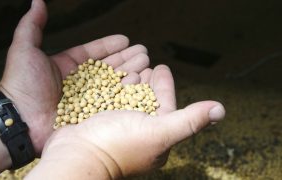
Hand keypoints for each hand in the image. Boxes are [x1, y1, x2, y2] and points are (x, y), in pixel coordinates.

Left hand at [0, 0, 149, 153]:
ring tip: (146, 65)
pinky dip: (125, 95)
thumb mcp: (24, 49)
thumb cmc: (21, 85)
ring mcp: (85, 100)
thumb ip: (32, 25)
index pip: (92, 53)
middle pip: (106, 68)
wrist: (20, 120)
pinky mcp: (89, 116)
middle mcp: (77, 83)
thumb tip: (37, 0)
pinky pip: (110, 103)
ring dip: (130, 73)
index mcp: (65, 66)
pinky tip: (139, 85)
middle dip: (126, 59)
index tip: (125, 39)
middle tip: (143, 53)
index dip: (109, 46)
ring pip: (112, 84)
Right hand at [27, 66, 225, 178]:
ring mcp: (117, 127)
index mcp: (155, 138)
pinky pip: (110, 99)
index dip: (165, 86)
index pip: (165, 106)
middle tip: (147, 63)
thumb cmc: (116, 146)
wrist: (75, 155)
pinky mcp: (99, 122)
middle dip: (148, 81)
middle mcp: (137, 134)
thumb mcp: (158, 132)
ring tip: (131, 66)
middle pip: (146, 101)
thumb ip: (188, 120)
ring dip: (131, 81)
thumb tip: (220, 110)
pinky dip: (112, 86)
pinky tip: (110, 77)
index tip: (162, 67)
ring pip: (127, 99)